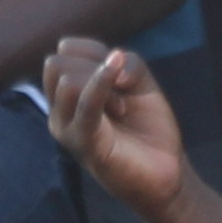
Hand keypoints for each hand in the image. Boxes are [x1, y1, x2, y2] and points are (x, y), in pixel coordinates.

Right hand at [46, 37, 188, 218]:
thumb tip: (113, 60)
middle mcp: (59, 111)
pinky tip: (121, 82)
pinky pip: (85, 107)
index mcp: (67, 95)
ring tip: (122, 108)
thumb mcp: (140, 83)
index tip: (118, 73)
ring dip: (103, 83)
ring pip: (67, 81)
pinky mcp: (84, 145)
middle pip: (56, 64)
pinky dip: (100, 85)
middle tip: (119, 92)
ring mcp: (67, 129)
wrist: (165, 171)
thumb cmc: (148, 127)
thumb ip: (129, 62)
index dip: (94, 51)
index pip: (64, 52)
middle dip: (92, 65)